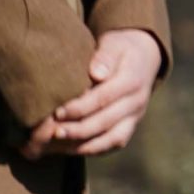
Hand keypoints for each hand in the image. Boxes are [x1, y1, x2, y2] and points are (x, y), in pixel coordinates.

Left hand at [26, 29, 162, 157]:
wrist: (143, 56)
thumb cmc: (119, 48)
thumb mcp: (113, 44)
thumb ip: (104, 57)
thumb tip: (96, 74)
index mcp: (132, 80)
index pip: (104, 99)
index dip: (79, 108)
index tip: (56, 113)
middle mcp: (137, 101)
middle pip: (105, 122)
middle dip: (76, 130)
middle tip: (50, 133)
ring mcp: (136, 116)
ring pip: (111, 139)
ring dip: (82, 145)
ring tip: (55, 145)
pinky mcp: (131, 126)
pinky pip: (113, 144)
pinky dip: (91, 149)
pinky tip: (68, 149)